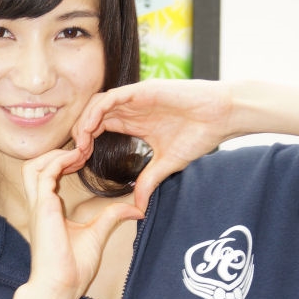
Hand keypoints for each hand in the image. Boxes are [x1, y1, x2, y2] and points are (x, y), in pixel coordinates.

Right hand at [21, 147, 142, 298]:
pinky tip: (77, 159)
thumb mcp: (97, 234)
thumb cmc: (72, 268)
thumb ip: (112, 216)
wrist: (60, 286)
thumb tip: (136, 210)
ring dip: (53, 155)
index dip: (61, 162)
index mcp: (48, 211)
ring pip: (32, 166)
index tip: (83, 157)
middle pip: (32, 167)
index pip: (45, 177)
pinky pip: (45, 174)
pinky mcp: (43, 208)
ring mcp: (39, 206)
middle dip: (54, 154)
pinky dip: (59, 161)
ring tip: (78, 152)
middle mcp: (39, 206)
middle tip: (80, 151)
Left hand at [73, 79, 234, 210]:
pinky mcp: (143, 90)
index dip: (87, 143)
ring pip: (98, 104)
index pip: (99, 127)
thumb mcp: (167, 164)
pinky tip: (92, 129)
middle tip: (76, 155)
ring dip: (85, 122)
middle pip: (93, 115)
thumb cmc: (199, 134)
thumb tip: (139, 208)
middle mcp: (131, 108)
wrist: (222, 116)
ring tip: (82, 143)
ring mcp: (136, 97)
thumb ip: (149, 181)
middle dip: (80, 134)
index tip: (81, 163)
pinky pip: (112, 97)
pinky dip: (98, 111)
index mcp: (134, 122)